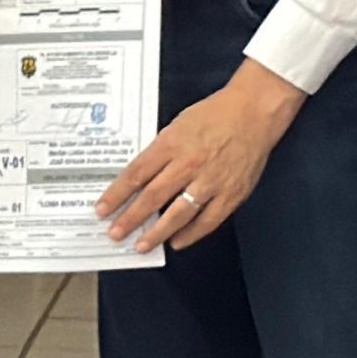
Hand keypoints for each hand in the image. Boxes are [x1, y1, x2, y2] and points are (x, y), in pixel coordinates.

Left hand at [97, 61, 304, 252]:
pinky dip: (191, 234)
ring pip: (178, 213)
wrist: (254, 112)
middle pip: (152, 196)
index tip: (103, 209)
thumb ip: (160, 151)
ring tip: (141, 245)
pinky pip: (208, 220)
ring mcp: (211, 181)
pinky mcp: (232, 193)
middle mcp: (188, 164)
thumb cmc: (215, 114)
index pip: (136, 174)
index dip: (116, 195)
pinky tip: (176, 241)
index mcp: (171, 144)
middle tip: (115, 233)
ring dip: (157, 232)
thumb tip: (140, 177)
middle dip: (130, 218)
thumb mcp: (177, 124)